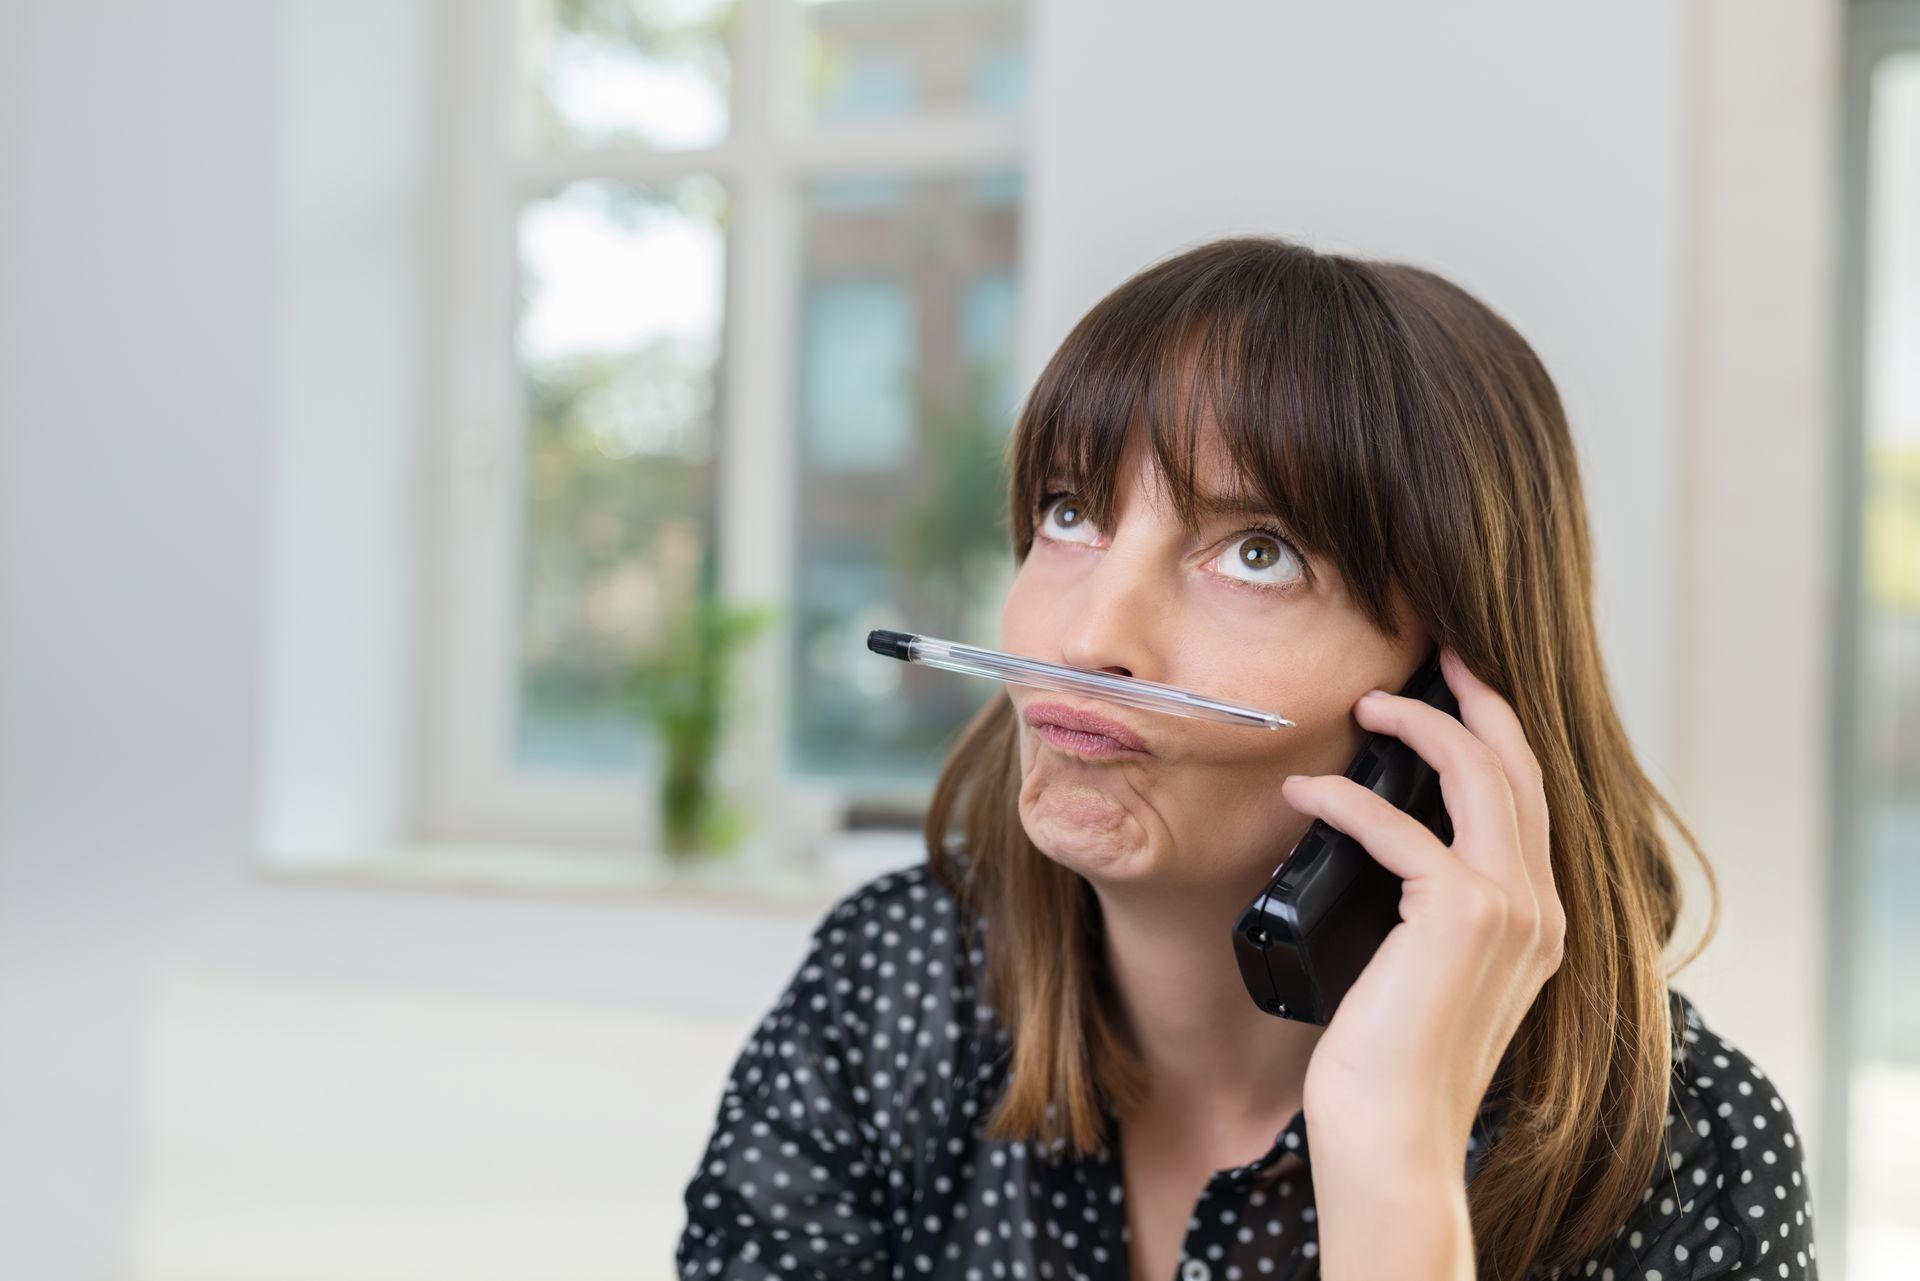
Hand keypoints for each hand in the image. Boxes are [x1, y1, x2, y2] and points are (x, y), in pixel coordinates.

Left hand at [1285, 646, 1565, 1165]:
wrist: (1395, 1138)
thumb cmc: (1390, 1063)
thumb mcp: (1425, 973)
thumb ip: (1430, 914)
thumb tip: (1381, 848)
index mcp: (1539, 921)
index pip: (1528, 801)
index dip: (1496, 733)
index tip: (1456, 687)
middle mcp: (1541, 908)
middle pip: (1517, 768)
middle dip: (1474, 700)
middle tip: (1428, 658)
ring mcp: (1512, 910)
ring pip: (1477, 777)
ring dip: (1417, 727)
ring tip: (1364, 706)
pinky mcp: (1462, 917)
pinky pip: (1401, 828)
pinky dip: (1347, 800)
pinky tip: (1305, 792)